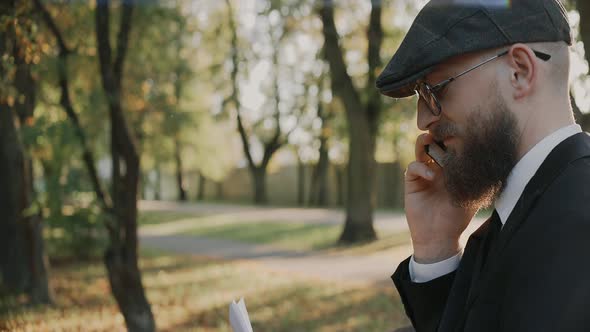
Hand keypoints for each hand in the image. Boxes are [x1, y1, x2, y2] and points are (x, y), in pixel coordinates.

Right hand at [404, 133, 476, 262]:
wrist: (440, 236)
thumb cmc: (458, 217)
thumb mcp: (473, 195)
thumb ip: (478, 178)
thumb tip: (492, 160)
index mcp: (452, 168)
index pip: (452, 146)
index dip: (455, 136)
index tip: (462, 128)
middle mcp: (437, 167)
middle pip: (435, 143)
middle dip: (438, 134)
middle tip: (443, 128)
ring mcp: (424, 173)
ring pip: (421, 150)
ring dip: (424, 142)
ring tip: (429, 139)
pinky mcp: (412, 182)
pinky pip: (413, 167)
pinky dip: (421, 167)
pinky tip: (431, 175)